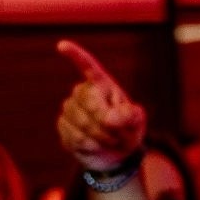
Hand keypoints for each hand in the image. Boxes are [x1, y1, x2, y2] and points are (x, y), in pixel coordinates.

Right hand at [56, 40, 147, 174]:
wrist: (116, 153)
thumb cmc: (128, 130)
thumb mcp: (137, 120)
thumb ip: (129, 115)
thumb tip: (108, 118)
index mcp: (102, 84)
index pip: (87, 66)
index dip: (75, 55)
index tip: (62, 46)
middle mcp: (83, 93)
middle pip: (87, 100)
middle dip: (104, 120)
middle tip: (118, 135)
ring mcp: (70, 109)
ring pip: (79, 120)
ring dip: (99, 136)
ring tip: (109, 141)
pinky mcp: (64, 126)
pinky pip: (72, 135)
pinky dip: (88, 145)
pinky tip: (95, 146)